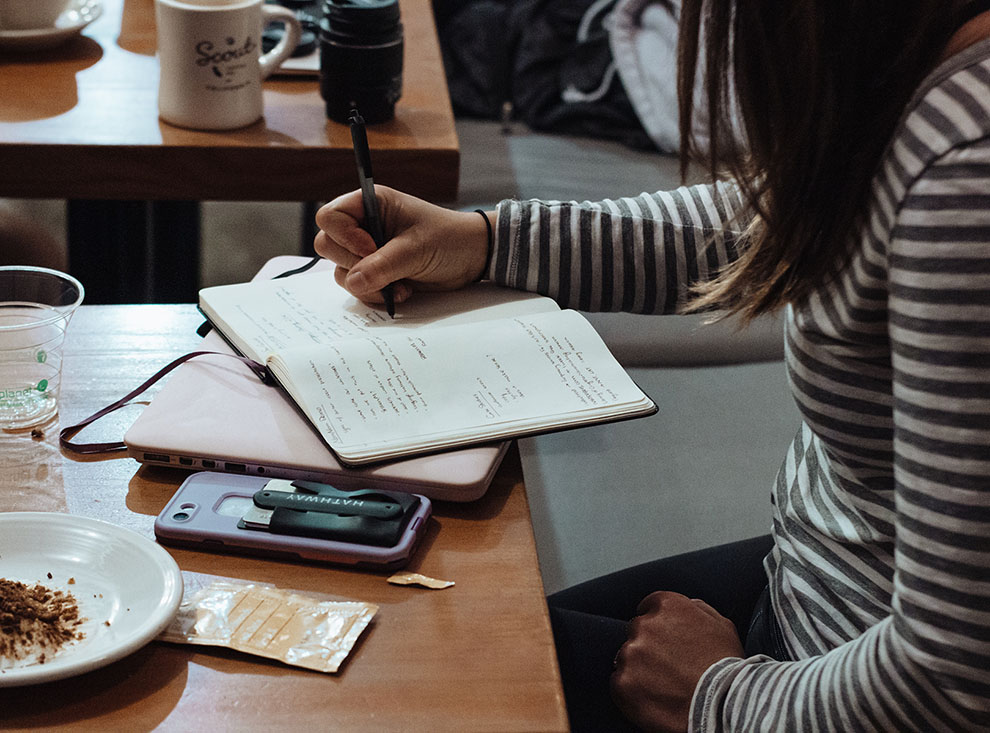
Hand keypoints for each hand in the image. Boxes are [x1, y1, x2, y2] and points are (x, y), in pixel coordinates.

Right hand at [314, 186, 491, 305]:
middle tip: (385, 269)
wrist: (471, 258)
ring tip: (401, 285)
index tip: (371, 249)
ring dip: (368, 285)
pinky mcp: (374, 272)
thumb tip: (353, 281)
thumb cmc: (448, 239)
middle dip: (355, 264)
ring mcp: (366, 250)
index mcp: (370, 204)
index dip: (344, 237)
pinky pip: (357, 287)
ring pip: (341, 271)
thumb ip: (383, 265)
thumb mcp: (415, 250)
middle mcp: (363, 225)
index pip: (330, 217)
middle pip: (328, 245)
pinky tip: (402, 291)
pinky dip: (375, 294)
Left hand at [611, 591, 743, 731]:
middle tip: (668, 667)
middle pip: (636, 632)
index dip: (658, 625)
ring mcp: (631, 654)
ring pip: (626, 658)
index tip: (664, 640)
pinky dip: (632, 691)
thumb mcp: (722, 626)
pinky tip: (653, 699)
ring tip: (664, 686)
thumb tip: (687, 605)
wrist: (723, 707)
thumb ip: (698, 609)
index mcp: (667, 606)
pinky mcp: (622, 682)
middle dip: (648, 646)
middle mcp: (644, 625)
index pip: (649, 607)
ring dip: (639, 669)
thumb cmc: (727, 669)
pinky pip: (619, 683)